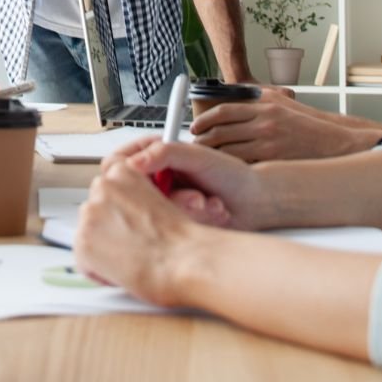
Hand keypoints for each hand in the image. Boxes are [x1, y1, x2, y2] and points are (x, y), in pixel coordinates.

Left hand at [71, 157, 208, 305]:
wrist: (186, 259)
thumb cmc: (183, 238)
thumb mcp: (159, 201)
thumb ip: (136, 203)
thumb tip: (126, 219)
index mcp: (123, 171)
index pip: (104, 187)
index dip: (114, 209)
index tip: (121, 222)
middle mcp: (102, 187)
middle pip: (93, 210)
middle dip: (106, 228)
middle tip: (128, 246)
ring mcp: (91, 213)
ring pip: (86, 234)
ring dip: (101, 248)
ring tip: (128, 261)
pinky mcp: (83, 241)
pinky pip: (83, 261)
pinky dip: (98, 272)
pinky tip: (121, 273)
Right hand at [99, 136, 273, 230]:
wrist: (258, 202)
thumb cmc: (233, 175)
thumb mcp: (197, 157)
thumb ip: (164, 154)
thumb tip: (133, 164)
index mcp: (162, 159)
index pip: (123, 161)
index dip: (129, 169)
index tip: (138, 174)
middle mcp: (162, 181)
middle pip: (137, 193)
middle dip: (170, 197)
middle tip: (194, 196)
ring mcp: (168, 203)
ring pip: (154, 213)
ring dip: (185, 209)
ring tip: (207, 203)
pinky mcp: (177, 223)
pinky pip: (169, 227)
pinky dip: (192, 221)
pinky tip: (210, 213)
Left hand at [190, 97, 381, 162]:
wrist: (333, 142)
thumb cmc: (306, 124)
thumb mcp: (281, 104)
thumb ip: (256, 101)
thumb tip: (231, 100)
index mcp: (263, 106)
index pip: (223, 112)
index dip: (204, 120)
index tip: (195, 128)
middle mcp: (264, 123)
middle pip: (221, 132)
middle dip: (202, 141)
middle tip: (194, 146)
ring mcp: (268, 143)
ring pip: (228, 151)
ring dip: (212, 157)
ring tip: (204, 160)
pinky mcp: (273, 161)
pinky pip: (243, 166)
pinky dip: (230, 168)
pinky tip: (224, 171)